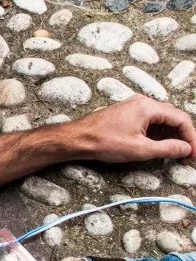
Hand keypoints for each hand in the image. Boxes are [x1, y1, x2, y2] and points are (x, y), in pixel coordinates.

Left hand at [70, 96, 195, 162]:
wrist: (76, 139)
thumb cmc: (103, 142)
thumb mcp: (139, 149)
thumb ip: (167, 149)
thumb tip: (185, 149)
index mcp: (148, 107)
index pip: (181, 119)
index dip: (192, 138)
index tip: (194, 153)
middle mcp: (143, 103)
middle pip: (173, 119)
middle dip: (182, 138)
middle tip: (187, 157)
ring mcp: (134, 108)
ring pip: (161, 122)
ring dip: (170, 138)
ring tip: (175, 156)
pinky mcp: (127, 115)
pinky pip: (149, 123)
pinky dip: (157, 135)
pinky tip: (159, 148)